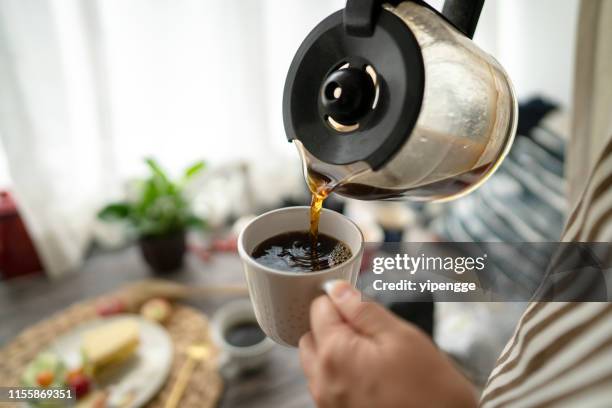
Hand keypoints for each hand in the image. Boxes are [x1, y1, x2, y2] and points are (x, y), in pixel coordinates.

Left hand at [299, 281, 476, 407]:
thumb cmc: (429, 391)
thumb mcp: (401, 337)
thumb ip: (363, 310)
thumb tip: (338, 290)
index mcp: (335, 353)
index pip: (319, 308)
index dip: (341, 299)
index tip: (360, 305)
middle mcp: (323, 379)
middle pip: (311, 335)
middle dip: (332, 324)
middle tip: (367, 329)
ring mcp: (327, 400)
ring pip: (315, 361)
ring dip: (333, 349)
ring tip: (370, 354)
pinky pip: (326, 383)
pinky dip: (339, 372)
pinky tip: (369, 374)